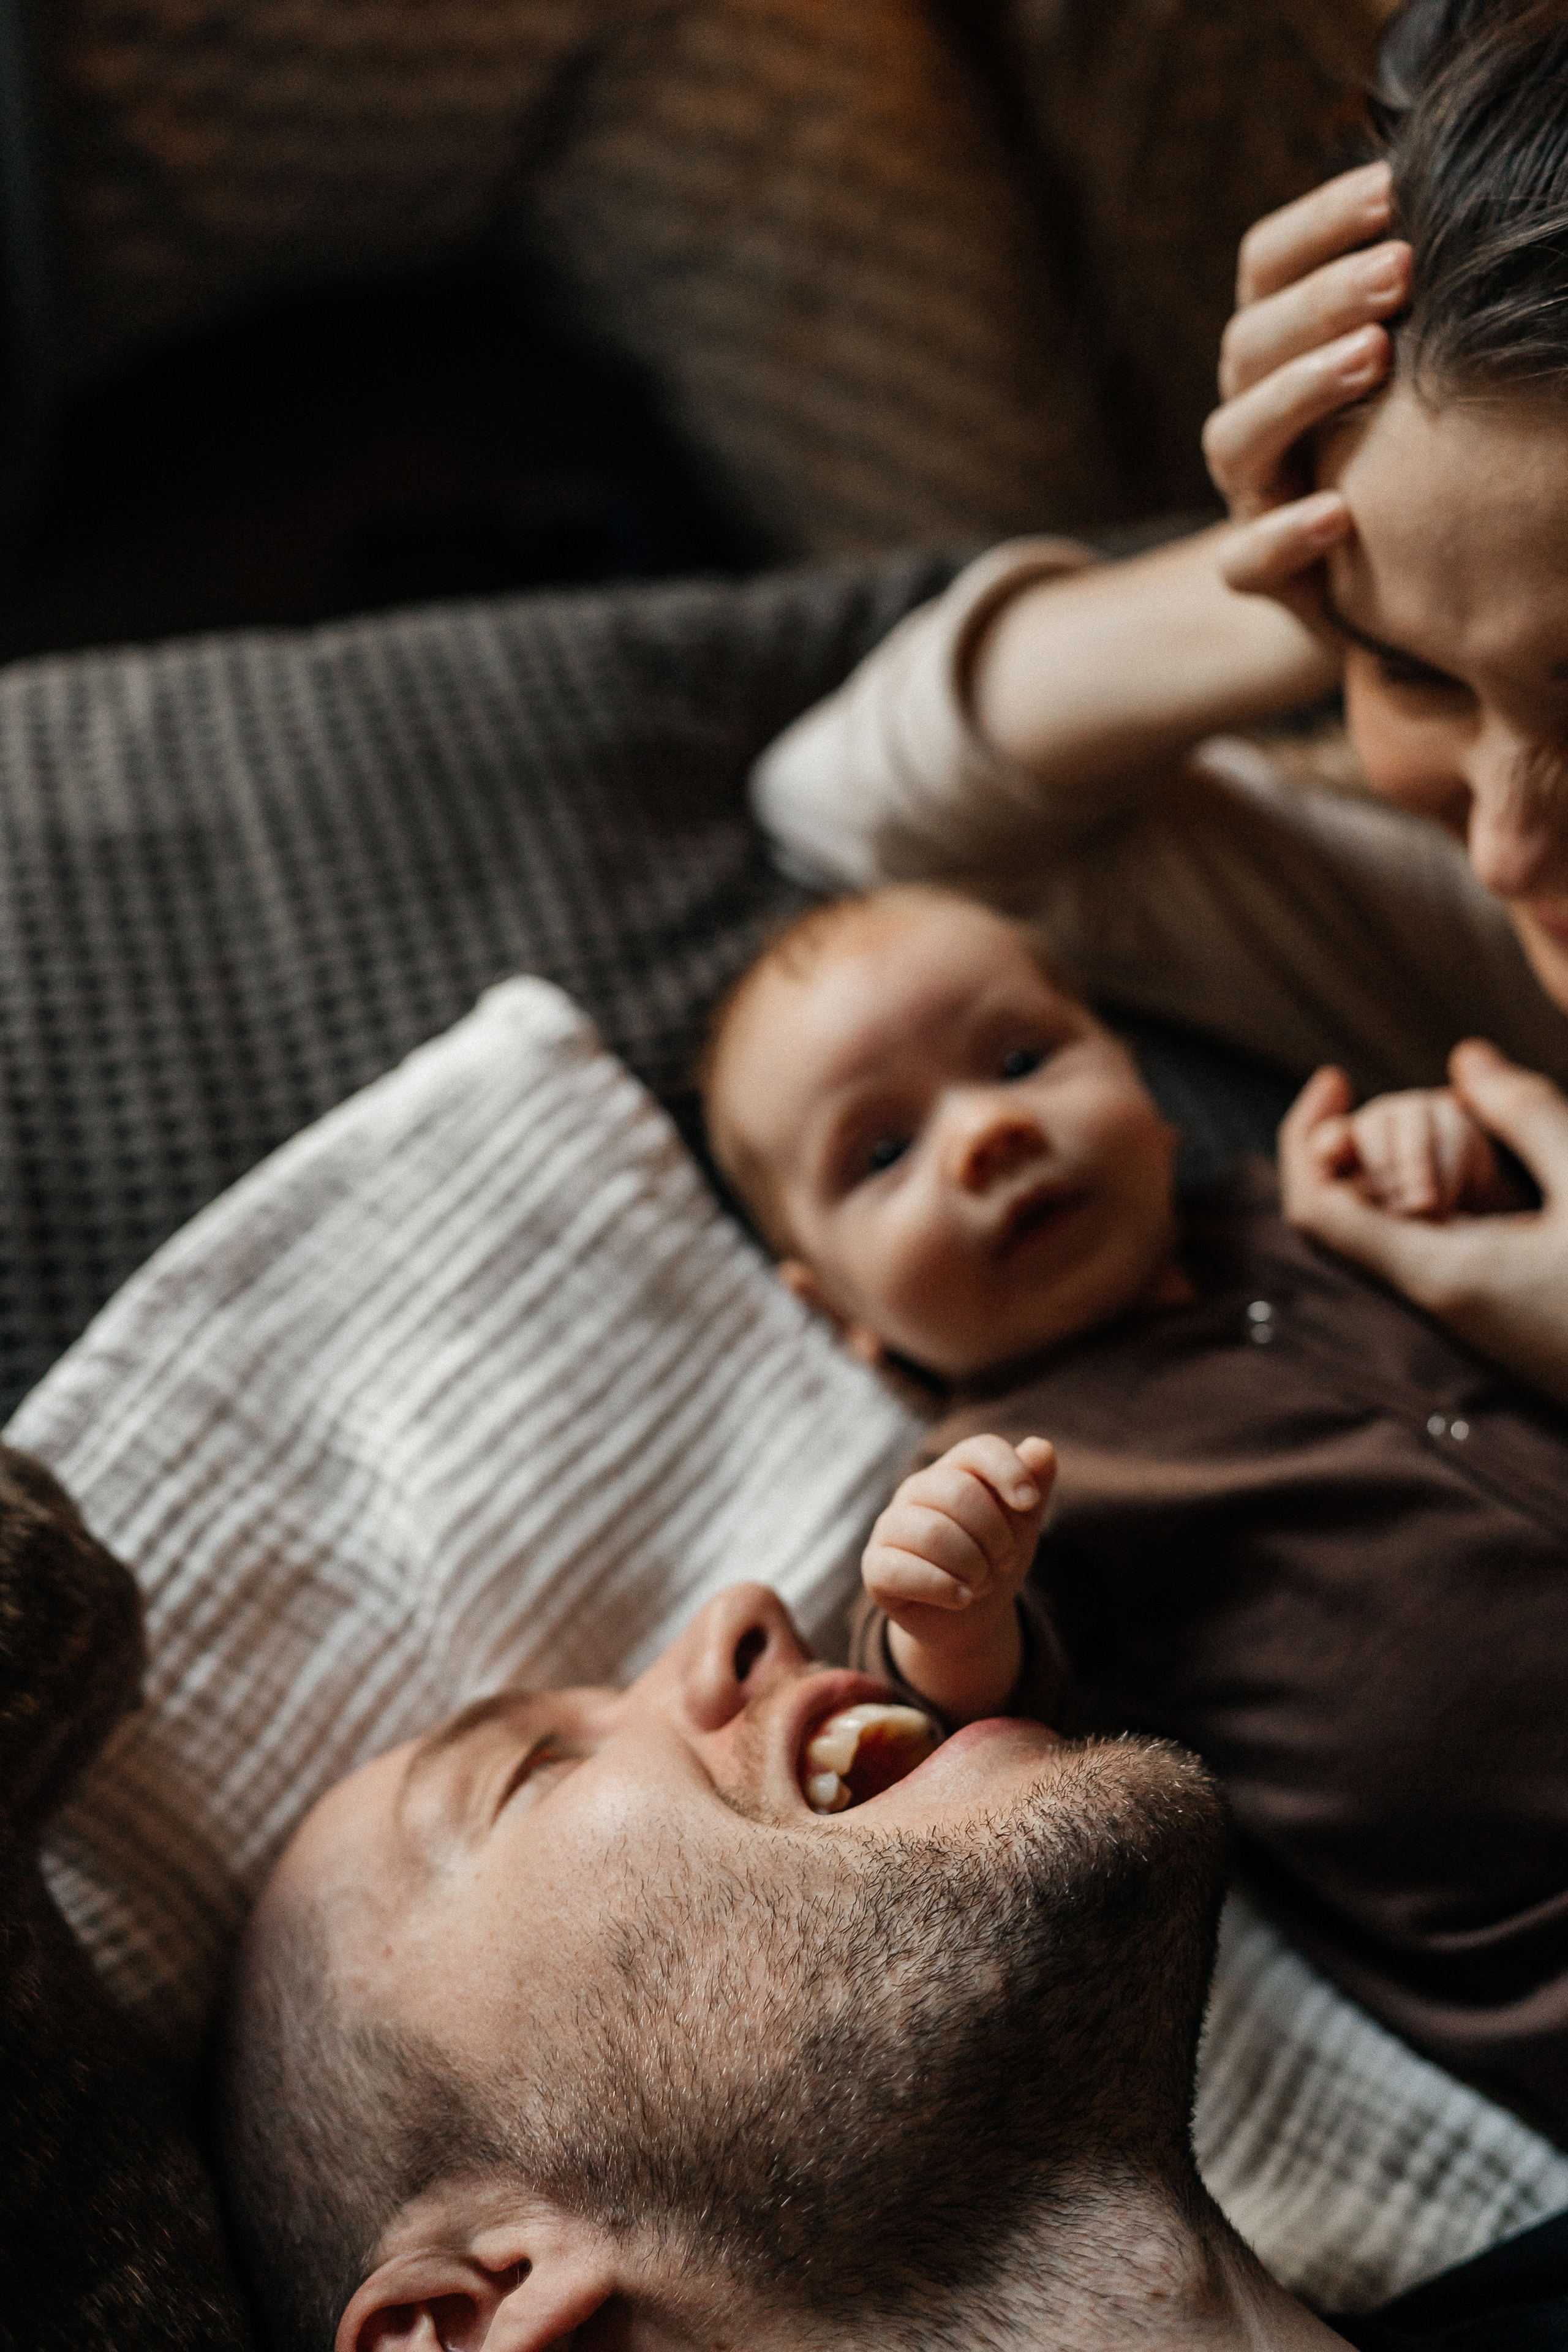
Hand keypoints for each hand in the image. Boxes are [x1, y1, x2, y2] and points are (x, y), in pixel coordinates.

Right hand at [863, 1434, 1054, 1724]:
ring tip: (981, 1582)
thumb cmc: (993, 1559)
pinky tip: (961, 1597)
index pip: (979, 1449)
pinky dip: (943, 1588)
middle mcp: (917, 1490)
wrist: (968, 1618)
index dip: (1009, 1471)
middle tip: (1005, 1561)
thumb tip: (1040, 1447)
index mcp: (954, 1470)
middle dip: (995, 1535)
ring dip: (973, 1566)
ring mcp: (890, 1526)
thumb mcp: (1022, 1524)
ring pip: (933, 1533)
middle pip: (959, 1492)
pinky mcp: (875, 1566)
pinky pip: (901, 1570)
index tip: (1029, 1503)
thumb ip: (1034, 1484)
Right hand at [1202, 160, 1410, 634]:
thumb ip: (1417, 296)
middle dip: (1322, 300)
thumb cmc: (1405, 444)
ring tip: (1372, 358)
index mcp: (1275, 346)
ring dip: (1297, 392)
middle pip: (1249, 343)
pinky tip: (1339, 512)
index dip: (1316, 223)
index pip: (1264, 266)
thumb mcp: (1411, 361)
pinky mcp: (1261, 572)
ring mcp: (1250, 491)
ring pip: (1234, 438)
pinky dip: (1283, 535)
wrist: (1376, 575)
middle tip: (1401, 268)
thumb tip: (1482, 195)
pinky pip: (1244, 561)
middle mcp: (1249, 411)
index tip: (1391, 187)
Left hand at [1279, 1045, 1567, 1406]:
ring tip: (1458, 1114)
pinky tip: (1490, 1164)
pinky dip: (1445, 1190)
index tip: (1334, 1076)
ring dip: (1407, 1161)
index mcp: (1440, 1275)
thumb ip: (1530, 1118)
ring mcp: (1464, 1312)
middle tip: (1419, 1093)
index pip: (1317, 1210)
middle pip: (1346, 1208)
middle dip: (1364, 1137)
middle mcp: (1436, 1299)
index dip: (1303, 1137)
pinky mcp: (1494, 1315)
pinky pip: (1437, 1243)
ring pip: (1390, 1225)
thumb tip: (1465, 1059)